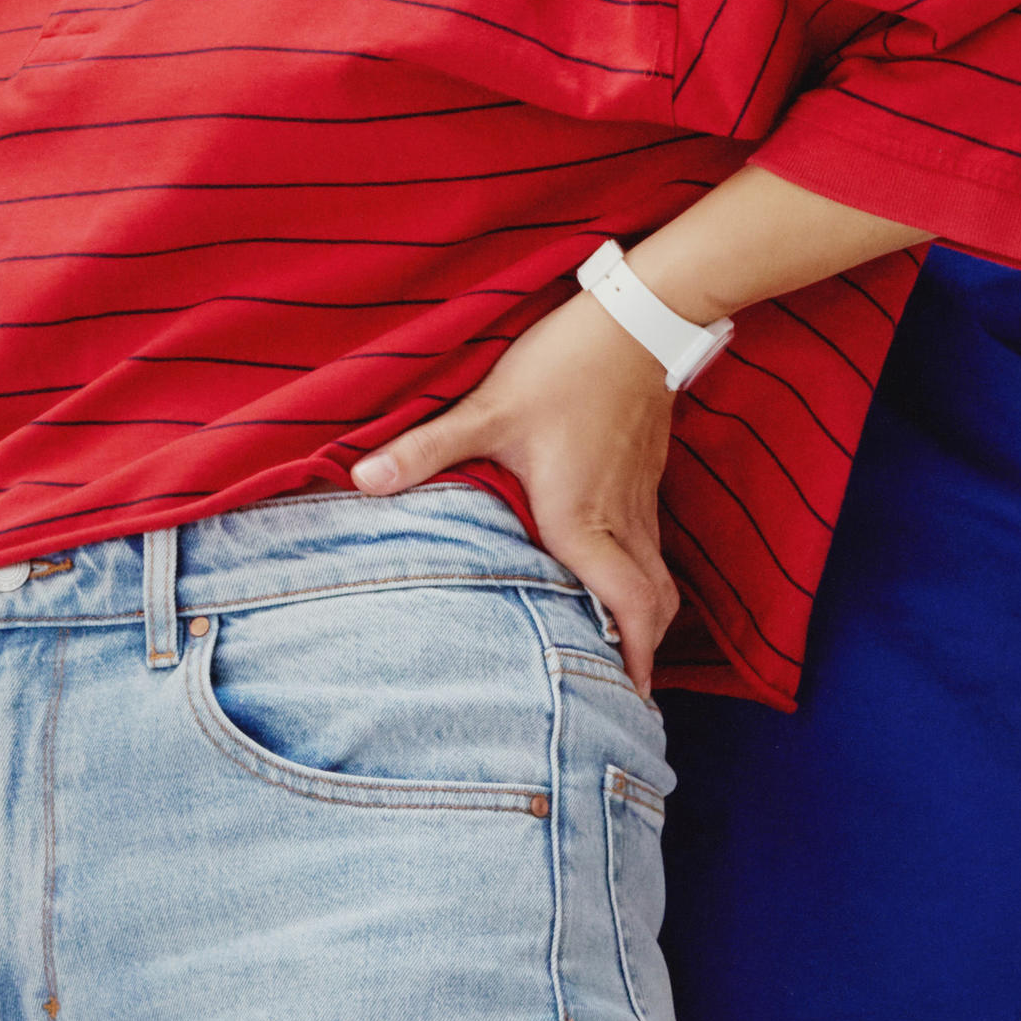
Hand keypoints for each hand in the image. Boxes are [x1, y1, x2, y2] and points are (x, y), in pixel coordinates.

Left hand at [356, 286, 679, 690]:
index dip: (633, 658)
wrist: (637, 318)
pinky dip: (642, 579)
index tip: (627, 702)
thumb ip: (426, 451)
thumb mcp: (488, 410)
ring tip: (621, 650)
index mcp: (583, 518)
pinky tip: (613, 579)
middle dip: (644, 653)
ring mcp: (640, 499)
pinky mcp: (645, 477)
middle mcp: (620, 519)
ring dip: (644, 617)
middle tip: (625, 693)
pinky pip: (652, 546)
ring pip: (658, 577)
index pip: (628, 607)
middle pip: (655, 605)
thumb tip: (362, 481)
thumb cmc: (566, 367)